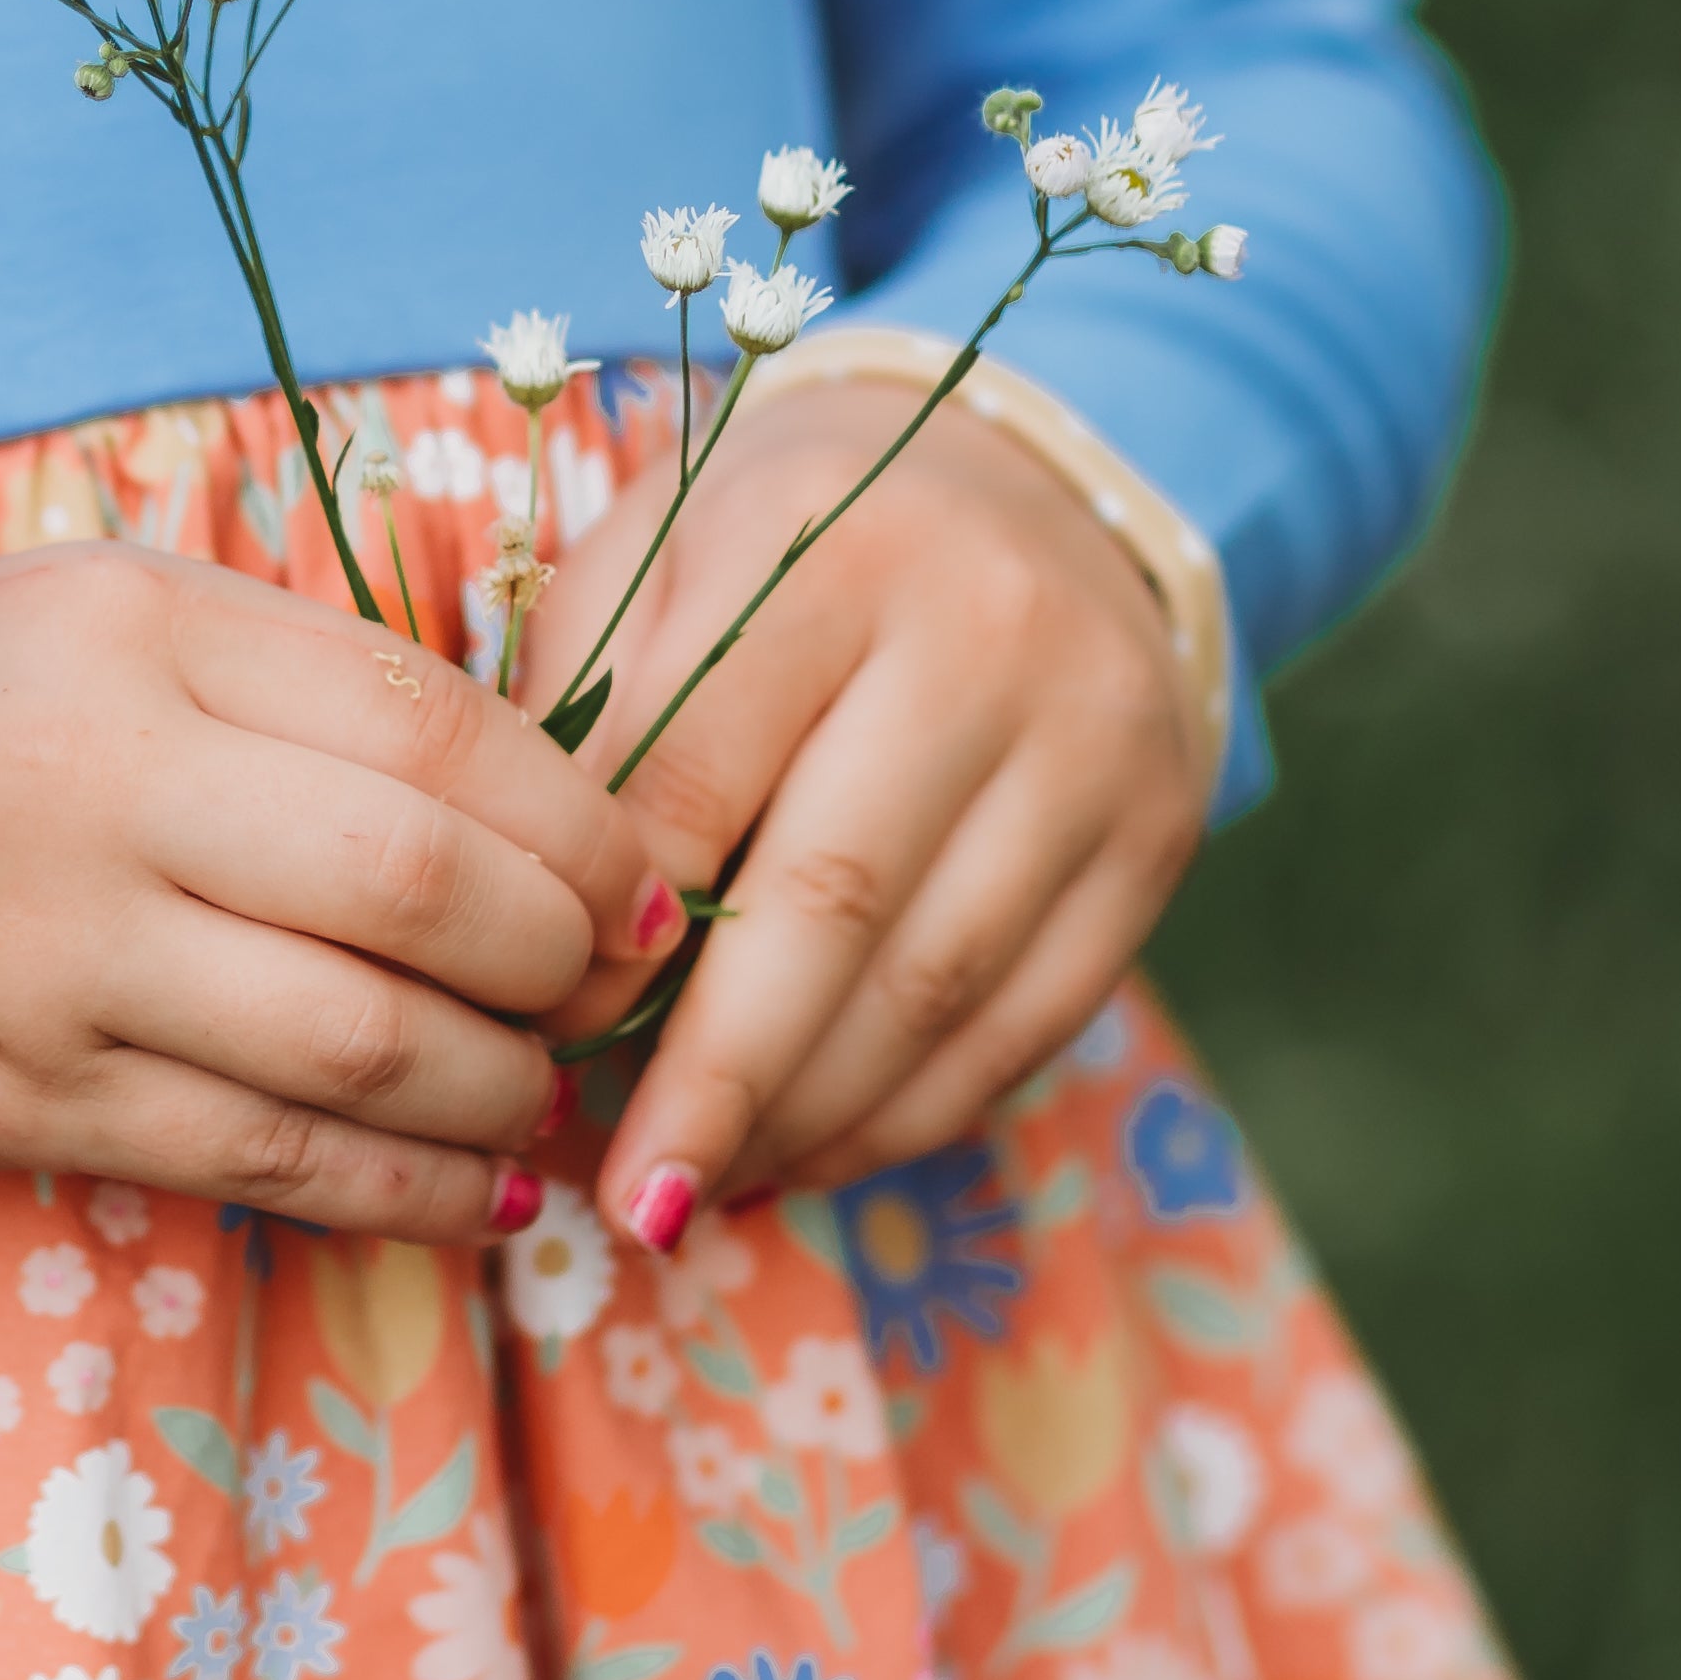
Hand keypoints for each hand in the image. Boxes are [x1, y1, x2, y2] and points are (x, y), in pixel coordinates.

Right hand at [0, 541, 675, 1243]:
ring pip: (361, 1048)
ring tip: (542, 1089)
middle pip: (419, 892)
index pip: (431, 728)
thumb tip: (541, 801)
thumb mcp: (90, 617)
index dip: (580, 822)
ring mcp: (48, 959)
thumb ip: (292, 679)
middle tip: (612, 986)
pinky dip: (409, 1192)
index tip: (642, 876)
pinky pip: (266, 1163)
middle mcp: (95, 786)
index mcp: (130, 631)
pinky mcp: (14, 1100)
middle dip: (563, 959)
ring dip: (503, 1091)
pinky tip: (478, 1191)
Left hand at [540, 376, 1211, 1245]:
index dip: (608, 931)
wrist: (1029, 484)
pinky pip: (1027, 1023)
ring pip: (937, 986)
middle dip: (715, 1076)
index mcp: (827, 545)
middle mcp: (984, 635)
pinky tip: (807, 1153)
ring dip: (804, 1117)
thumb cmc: (787, 541)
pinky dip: (906, 1116)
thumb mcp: (661, 559)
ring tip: (696, 1184)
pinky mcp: (1159, 836)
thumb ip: (586, 710)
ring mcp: (1093, 742)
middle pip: (832, 902)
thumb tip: (521, 925)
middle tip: (623, 1195)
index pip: (695, 774)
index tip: (537, 1033)